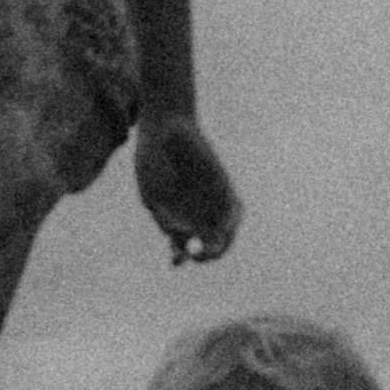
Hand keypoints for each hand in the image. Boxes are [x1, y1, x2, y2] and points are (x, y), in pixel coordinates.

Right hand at [133, 110, 241, 263]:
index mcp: (176, 216)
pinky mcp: (225, 187)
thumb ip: (165, 218)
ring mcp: (212, 201)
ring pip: (224, 233)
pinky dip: (230, 223)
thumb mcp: (154, 195)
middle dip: (203, 255)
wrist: (167, 129)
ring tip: (211, 247)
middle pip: (206, 244)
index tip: (174, 261)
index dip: (180, 256)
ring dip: (220, 245)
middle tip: (196, 256)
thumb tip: (177, 237)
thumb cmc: (153, 162)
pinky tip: (224, 227)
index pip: (182, 245)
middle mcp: (196, 212)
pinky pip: (235, 212)